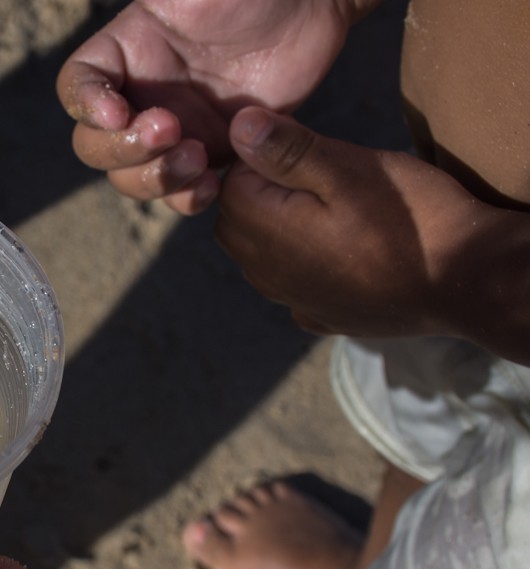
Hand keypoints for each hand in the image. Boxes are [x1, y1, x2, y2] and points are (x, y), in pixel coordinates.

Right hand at [57, 0, 360, 213]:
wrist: (313, 6)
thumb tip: (147, 3)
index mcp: (126, 50)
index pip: (77, 86)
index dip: (86, 106)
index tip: (118, 111)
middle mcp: (141, 94)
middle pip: (94, 144)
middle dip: (124, 149)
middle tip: (171, 130)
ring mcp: (174, 128)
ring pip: (132, 176)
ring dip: (154, 179)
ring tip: (198, 157)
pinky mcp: (212, 150)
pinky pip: (181, 191)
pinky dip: (186, 197)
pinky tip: (211, 183)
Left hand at [215, 106, 490, 336]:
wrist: (465, 282)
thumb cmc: (411, 216)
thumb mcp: (348, 168)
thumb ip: (286, 150)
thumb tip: (237, 126)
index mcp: (264, 232)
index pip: (230, 182)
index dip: (264, 158)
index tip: (308, 152)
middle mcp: (265, 273)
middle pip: (238, 220)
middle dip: (265, 193)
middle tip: (322, 177)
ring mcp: (291, 300)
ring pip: (262, 253)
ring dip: (283, 228)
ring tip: (336, 210)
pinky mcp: (319, 315)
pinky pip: (294, 281)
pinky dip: (306, 262)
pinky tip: (343, 250)